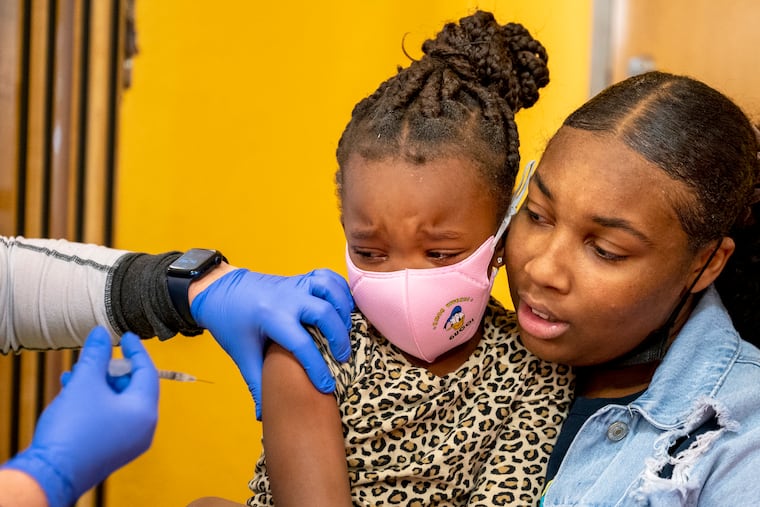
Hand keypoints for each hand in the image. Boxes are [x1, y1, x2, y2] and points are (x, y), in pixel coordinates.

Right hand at [2, 327, 158, 506]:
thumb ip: (97, 355)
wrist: (51, 474)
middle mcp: (143, 429)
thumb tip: (102, 334)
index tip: (127, 337)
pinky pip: (110, 418)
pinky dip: (95, 403)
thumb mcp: (86, 383)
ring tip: (75, 374)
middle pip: (133, 387)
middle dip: (110, 370)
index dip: (136, 351)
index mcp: (145, 411)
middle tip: (93, 358)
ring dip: (98, 385)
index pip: (147, 372)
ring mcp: (128, 442)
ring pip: (118, 403)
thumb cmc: (73, 430)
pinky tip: (72, 392)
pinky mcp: (111, 450)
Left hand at [190, 268, 352, 418]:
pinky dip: (341, 290)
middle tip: (343, 358)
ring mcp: (295, 284)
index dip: (317, 368)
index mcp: (270, 317)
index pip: (301, 344)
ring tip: (346, 330)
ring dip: (343, 309)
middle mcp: (286, 298)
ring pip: (329, 289)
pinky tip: (344, 307)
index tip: (327, 387)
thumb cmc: (231, 323)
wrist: (220, 290)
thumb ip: (257, 383)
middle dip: (339, 337)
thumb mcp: (242, 354)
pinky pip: (328, 277)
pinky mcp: (301, 278)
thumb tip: (263, 416)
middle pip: (324, 313)